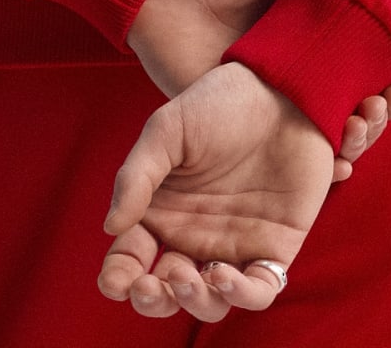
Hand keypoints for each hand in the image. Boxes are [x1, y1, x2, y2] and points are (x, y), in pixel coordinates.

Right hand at [97, 61, 332, 321]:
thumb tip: (111, 226)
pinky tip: (223, 275)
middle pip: (167, 292)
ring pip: (209, 302)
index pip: (131, 260)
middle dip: (153, 300)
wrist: (279, 87)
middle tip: (150, 285)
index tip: (115, 280)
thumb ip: (137, 175)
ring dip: (193, 302)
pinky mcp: (275, 248)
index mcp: (161, 212)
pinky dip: (240, 296)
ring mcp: (234, 246)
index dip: (118, 278)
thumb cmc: (218, 104)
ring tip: (186, 276)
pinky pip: (258, 291)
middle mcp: (194, 237)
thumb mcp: (167, 129)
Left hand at [128, 0, 390, 180]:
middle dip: (377, 117)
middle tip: (380, 107)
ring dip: (355, 142)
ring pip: (328, 136)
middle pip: (352, 108)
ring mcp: (271, 103)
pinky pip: (287, 159)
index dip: (386, 84)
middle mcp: (297, 75)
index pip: (361, 71)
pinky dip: (320, 168)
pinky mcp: (241, 126)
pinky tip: (337, 167)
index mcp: (310, 39)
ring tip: (357, 130)